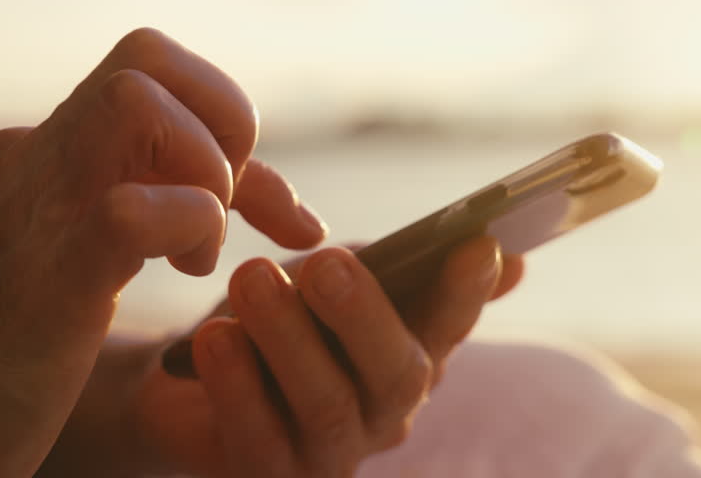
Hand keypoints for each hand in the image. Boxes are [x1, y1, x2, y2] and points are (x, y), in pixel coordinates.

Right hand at [0, 28, 323, 476]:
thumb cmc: (38, 337)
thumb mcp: (113, 250)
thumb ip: (195, 210)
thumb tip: (301, 217)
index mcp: (53, 151)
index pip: (156, 67)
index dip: (224, 115)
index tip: (239, 193)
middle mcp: (36, 159)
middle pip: (147, 57)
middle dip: (223, 123)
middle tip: (220, 203)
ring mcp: (32, 209)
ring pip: (138, 106)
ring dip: (206, 176)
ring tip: (197, 251)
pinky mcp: (44, 281)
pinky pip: (130, 210)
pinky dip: (191, 228)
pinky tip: (182, 272)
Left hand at [121, 238, 522, 476]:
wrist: (191, 370)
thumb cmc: (279, 316)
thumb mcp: (335, 280)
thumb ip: (401, 266)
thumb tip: (509, 260)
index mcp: (409, 356)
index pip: (450, 326)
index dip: (465, 291)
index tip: (476, 246)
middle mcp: (384, 412)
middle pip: (398, 374)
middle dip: (364, 315)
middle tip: (325, 264)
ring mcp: (331, 451)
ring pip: (326, 403)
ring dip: (289, 336)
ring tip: (253, 278)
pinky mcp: (269, 474)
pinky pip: (258, 436)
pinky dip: (236, 383)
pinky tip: (215, 335)